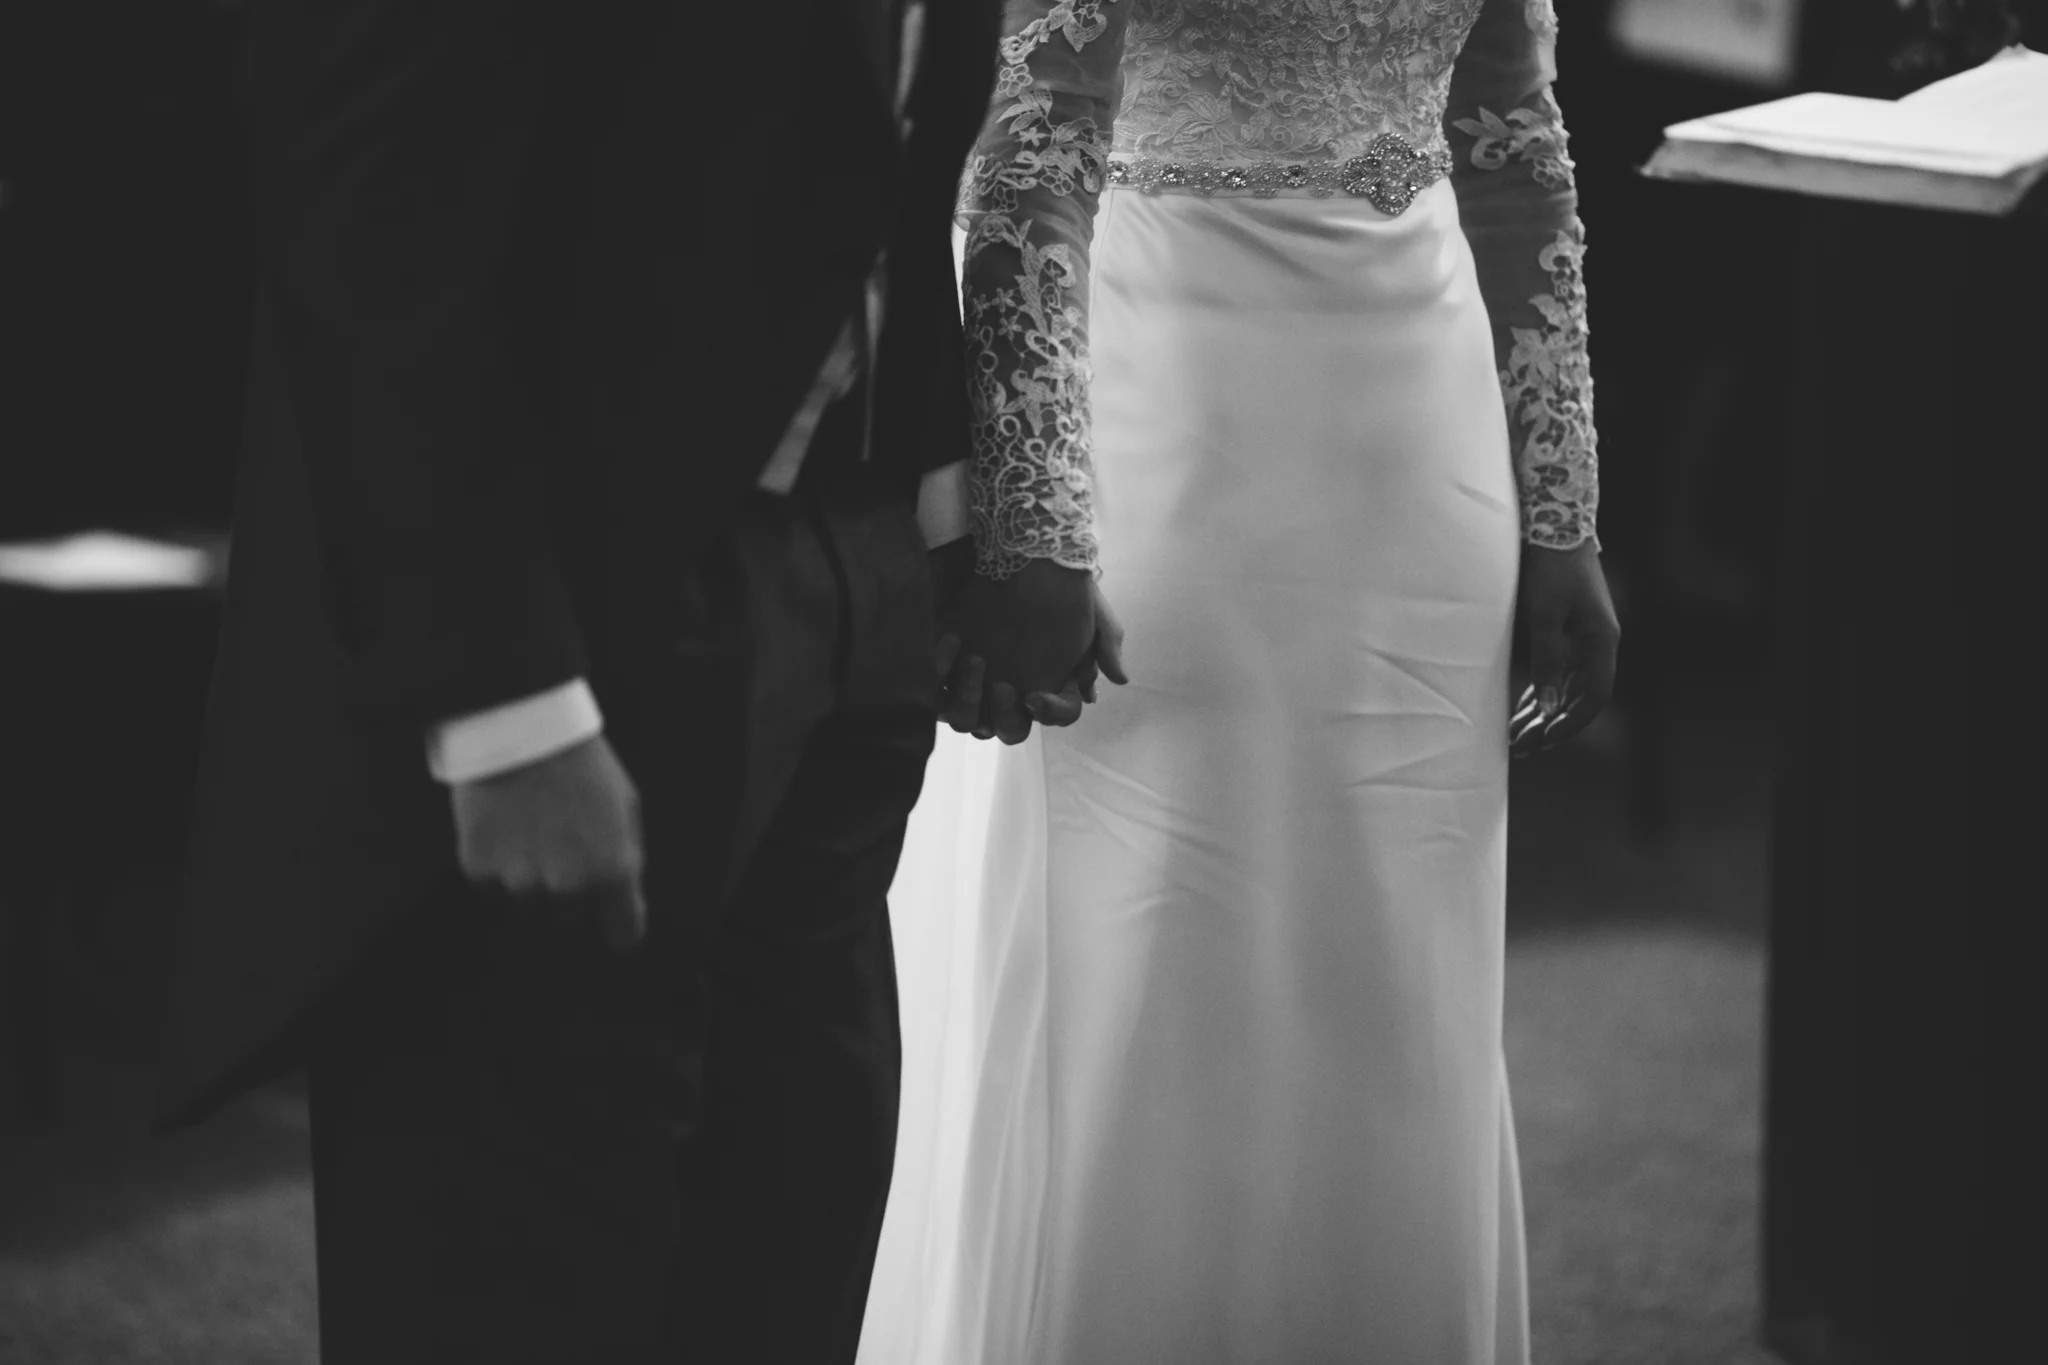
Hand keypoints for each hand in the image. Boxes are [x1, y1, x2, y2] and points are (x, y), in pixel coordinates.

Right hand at [450, 734, 647, 950]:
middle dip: (568, 898)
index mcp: (613, 869)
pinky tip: (502, 827)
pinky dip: (495, 865)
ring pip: (526, 906)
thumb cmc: (581, 763)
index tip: (614, 926)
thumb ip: (625, 856)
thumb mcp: (624, 805)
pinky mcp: (479, 870)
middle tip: (560, 852)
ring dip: (529, 882)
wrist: (519, 726)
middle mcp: (569, 885)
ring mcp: (520, 881)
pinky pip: (490, 886)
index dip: (619, 929)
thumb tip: (625, 898)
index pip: (623, 933)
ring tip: (529, 832)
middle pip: (568, 921)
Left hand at [936, 574, 1127, 744]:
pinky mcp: (942, 663)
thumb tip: (1118, 681)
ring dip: (969, 699)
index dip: (1049, 712)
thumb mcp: (1089, 604)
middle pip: (1010, 729)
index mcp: (1048, 681)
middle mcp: (1013, 687)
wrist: (1007, 543)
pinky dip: (939, 671)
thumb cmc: (1052, 576)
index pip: (1055, 715)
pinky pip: (932, 690)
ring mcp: (975, 679)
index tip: (1034, 695)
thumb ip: (1106, 642)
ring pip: (968, 719)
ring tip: (976, 661)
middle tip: (1002, 686)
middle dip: (1005, 714)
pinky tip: (951, 639)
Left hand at [1511, 541, 1619, 757]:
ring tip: (1518, 737)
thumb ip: (1547, 661)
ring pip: (1570, 687)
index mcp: (1602, 640)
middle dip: (1552, 724)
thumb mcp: (1544, 615)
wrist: (1553, 526)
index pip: (1593, 696)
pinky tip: (1524, 709)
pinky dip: (1544, 691)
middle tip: (1523, 748)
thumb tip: (1548, 708)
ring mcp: (1586, 638)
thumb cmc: (1549, 567)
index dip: (1570, 722)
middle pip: (1581, 696)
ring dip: (1546, 711)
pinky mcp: (1571, 631)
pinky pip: (1561, 671)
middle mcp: (1600, 643)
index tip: (1543, 741)